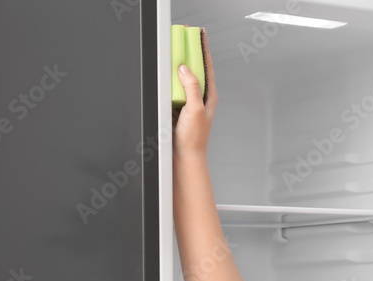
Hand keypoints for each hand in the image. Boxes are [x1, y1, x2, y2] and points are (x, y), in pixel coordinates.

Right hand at [173, 27, 217, 157]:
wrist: (184, 155)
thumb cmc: (194, 137)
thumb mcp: (195, 109)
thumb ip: (191, 87)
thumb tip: (184, 68)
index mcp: (209, 94)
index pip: (207, 65)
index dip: (203, 48)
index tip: (199, 34)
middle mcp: (200, 95)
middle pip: (194, 68)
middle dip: (189, 52)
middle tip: (183, 38)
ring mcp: (188, 100)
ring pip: (181, 77)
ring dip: (176, 66)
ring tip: (172, 52)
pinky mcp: (177, 105)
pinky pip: (172, 87)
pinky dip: (168, 79)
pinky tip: (164, 73)